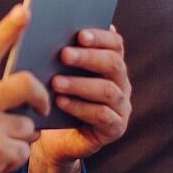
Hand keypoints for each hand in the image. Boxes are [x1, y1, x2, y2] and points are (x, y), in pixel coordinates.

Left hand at [33, 26, 131, 171]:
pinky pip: (102, 115)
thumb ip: (63, 56)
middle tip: (63, 54)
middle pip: (114, 64)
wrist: (53, 139)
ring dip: (80, 84)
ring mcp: (121, 107)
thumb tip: (51, 33)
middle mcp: (121, 83)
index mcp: (111, 65)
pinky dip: (80, 107)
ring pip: (107, 90)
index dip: (101, 37)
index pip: (115, 44)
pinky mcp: (115, 128)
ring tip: (55, 81)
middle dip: (88, 57)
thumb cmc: (55, 99)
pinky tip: (60, 102)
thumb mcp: (57, 75)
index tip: (80, 34)